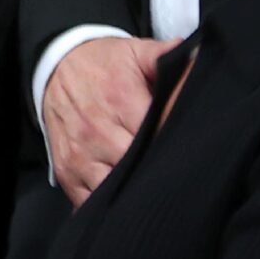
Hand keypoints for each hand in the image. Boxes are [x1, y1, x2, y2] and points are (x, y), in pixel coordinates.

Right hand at [42, 35, 175, 208]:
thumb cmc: (105, 65)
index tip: (191, 153)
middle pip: (137, 166)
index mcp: (121, 100)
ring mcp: (79, 154)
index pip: (157, 136)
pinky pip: (87, 200)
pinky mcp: (66, 170)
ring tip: (152, 192)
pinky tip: (125, 202)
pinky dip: (106, 206)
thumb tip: (202, 57)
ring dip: (133, 193)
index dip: (176, 148)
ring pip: (113, 188)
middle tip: (177, 177)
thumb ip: (169, 56)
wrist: (57, 67)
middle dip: (158, 173)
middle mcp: (97, 130)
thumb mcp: (137, 52)